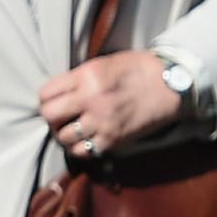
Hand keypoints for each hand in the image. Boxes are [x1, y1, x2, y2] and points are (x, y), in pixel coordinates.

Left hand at [38, 51, 182, 161]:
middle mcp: (91, 100)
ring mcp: (102, 122)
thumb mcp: (102, 65)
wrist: (171, 85)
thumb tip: (56, 94)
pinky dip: (79, 148)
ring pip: (63, 137)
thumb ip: (77, 79)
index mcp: (86, 77)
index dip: (45, 99)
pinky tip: (84, 140)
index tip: (52, 101)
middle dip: (51, 117)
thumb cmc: (136, 70)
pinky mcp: (113, 140)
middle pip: (49, 116)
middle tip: (59, 117)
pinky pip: (83, 152)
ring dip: (63, 135)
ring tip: (71, 130)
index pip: (46, 93)